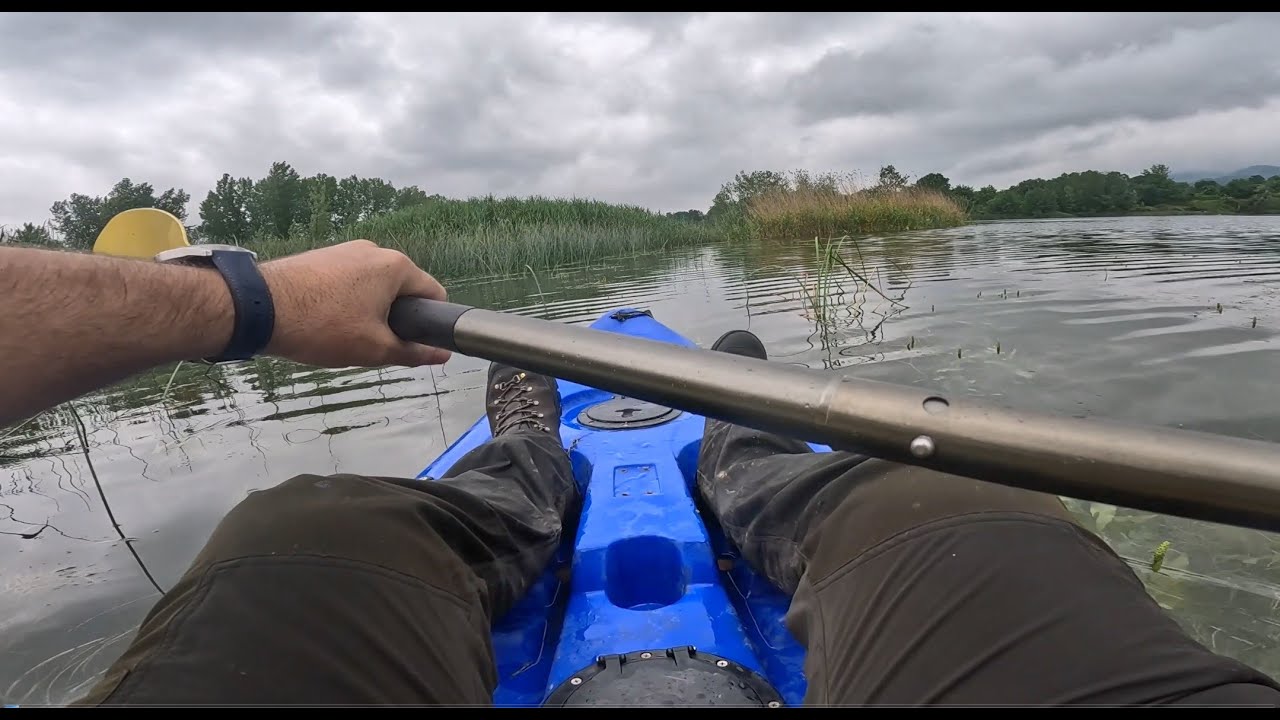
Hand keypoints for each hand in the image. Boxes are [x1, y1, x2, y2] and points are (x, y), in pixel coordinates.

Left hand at [259, 240, 450, 367]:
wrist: (258, 308)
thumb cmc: (322, 327)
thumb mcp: (374, 348)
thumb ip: (414, 352)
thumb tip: (443, 355)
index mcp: (395, 266)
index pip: (434, 294)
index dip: (431, 323)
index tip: (415, 344)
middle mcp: (374, 250)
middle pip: (402, 290)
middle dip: (396, 318)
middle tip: (376, 344)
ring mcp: (346, 250)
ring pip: (374, 287)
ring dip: (370, 311)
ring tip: (346, 336)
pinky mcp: (323, 257)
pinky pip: (349, 281)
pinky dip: (347, 302)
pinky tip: (327, 322)